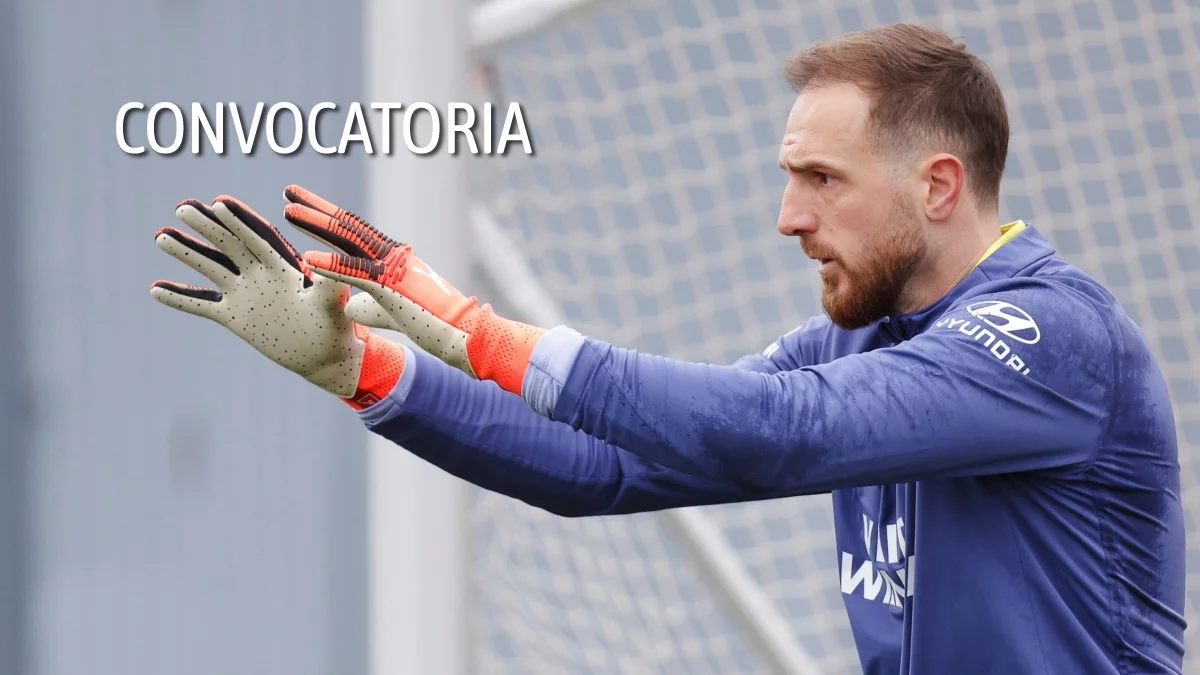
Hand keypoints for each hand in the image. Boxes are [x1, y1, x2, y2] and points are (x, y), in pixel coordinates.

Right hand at [150, 195, 404, 408]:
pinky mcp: (235, 317)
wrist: (324, 356)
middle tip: (183, 208)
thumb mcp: (333, 305)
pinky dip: (181, 297)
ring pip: (210, 269)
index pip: (258, 239)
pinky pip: (203, 305)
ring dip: (186, 253)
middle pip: (229, 245)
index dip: (240, 221)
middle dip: (207, 227)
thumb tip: (329, 265)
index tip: (219, 203)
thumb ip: (329, 286)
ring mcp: (245, 294)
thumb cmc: (335, 328)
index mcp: (283, 268)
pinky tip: (155, 288)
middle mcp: (260, 276)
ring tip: (160, 235)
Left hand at [280, 185, 544, 395]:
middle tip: (289, 191)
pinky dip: (331, 264)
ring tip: (289, 211)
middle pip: (348, 225)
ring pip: (350, 239)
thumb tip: (342, 305)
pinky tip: (308, 257)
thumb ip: (364, 304)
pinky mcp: (394, 287)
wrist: (463, 333)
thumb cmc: (431, 324)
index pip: (353, 231)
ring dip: (318, 225)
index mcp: (391, 258)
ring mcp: (393, 268)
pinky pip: (357, 272)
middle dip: (316, 208)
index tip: (300, 203)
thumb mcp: (389, 311)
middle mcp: (392, 254)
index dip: (325, 215)